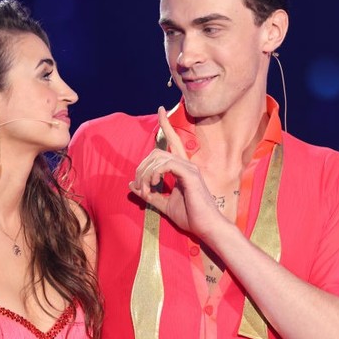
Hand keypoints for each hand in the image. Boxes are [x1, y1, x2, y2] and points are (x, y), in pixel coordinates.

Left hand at [128, 107, 224, 237]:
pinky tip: (154, 185)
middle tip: (139, 185)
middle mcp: (186, 164)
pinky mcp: (190, 175)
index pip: (173, 141)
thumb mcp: (163, 204)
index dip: (166, 125)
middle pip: (157, 151)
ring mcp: (189, 168)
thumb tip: (131, 185)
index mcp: (182, 169)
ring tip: (146, 190)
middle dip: (141, 167)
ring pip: (159, 158)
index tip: (161, 110)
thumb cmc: (190, 217)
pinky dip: (155, 174)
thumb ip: (149, 193)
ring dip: (146, 174)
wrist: (207, 228)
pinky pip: (166, 164)